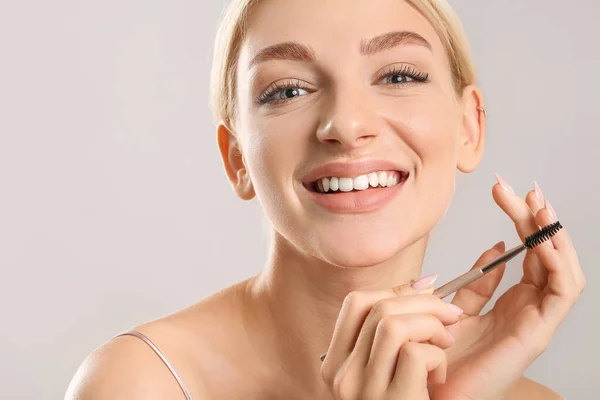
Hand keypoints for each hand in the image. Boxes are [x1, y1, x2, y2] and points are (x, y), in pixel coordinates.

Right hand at [320, 279, 464, 399]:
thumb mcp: (385, 371)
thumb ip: (393, 332)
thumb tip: (424, 282)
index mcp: (337, 364)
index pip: (355, 303)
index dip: (394, 289)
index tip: (426, 290)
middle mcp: (342, 376)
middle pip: (379, 308)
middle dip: (425, 302)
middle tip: (450, 315)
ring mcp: (364, 391)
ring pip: (392, 324)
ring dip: (431, 326)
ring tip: (444, 345)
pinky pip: (414, 354)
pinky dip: (437, 358)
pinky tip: (439, 377)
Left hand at [429, 176, 585, 399]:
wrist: (428, 388)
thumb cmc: (440, 354)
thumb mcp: (456, 306)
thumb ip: (476, 282)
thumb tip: (495, 246)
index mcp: (513, 300)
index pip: (529, 252)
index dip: (523, 219)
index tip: (505, 189)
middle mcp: (530, 308)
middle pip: (547, 255)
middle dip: (538, 219)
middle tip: (525, 189)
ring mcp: (536, 321)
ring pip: (564, 271)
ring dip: (554, 236)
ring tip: (540, 207)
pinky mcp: (537, 333)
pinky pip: (563, 293)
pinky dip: (558, 263)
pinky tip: (542, 240)